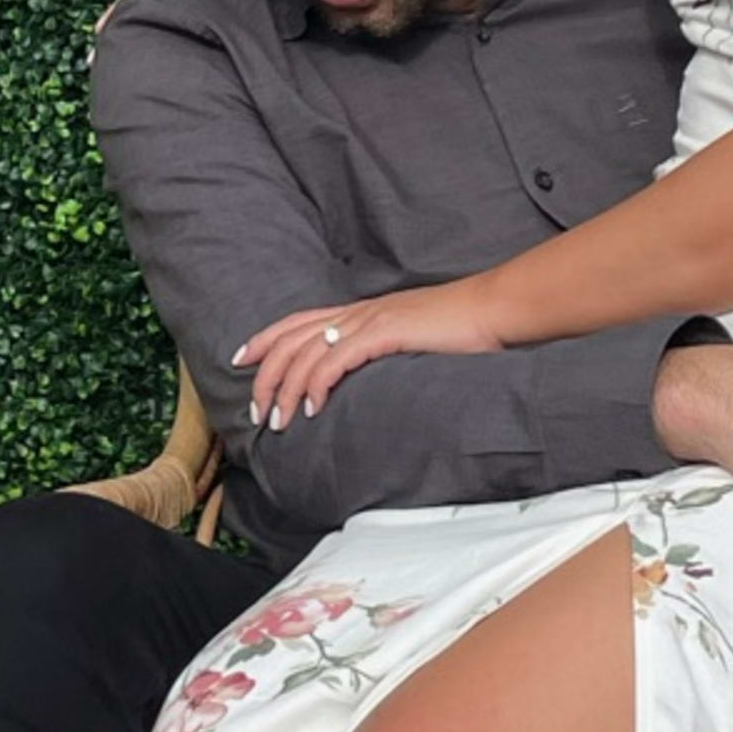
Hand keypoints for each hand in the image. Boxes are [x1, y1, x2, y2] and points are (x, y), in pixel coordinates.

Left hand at [234, 281, 501, 424]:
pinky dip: (317, 383)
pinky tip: (310, 408)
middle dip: (265, 376)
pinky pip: (337, 359)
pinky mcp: (385, 333)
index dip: (263, 339)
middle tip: (255, 412)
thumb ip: (385, 352)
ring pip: (306, 352)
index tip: (238, 360)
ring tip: (277, 422)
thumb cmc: (462, 329)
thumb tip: (366, 378)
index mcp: (361, 312)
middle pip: (291, 339)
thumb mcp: (412, 340)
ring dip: (285, 390)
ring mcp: (370, 321)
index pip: (297, 321)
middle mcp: (357, 312)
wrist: (494, 309)